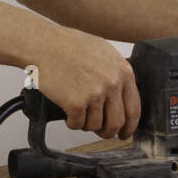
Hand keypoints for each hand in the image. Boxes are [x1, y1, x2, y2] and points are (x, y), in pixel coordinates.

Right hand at [35, 24, 140, 138]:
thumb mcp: (103, 53)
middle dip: (108, 132)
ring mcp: (95, 94)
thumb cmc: (68, 45)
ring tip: (77, 112)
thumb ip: (116, 73)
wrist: (43, 44)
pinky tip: (67, 112)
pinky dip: (71, 122)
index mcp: (123, 71)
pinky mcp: (76, 103)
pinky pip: (77, 124)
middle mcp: (112, 83)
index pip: (133, 109)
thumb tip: (122, 97)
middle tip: (101, 133)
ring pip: (95, 125)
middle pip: (117, 123)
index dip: (129, 126)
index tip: (124, 133)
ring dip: (86, 124)